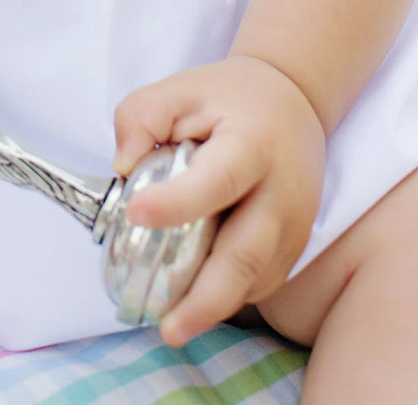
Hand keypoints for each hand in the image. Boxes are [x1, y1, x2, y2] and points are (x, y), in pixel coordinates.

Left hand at [111, 55, 324, 346]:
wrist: (294, 101)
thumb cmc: (228, 98)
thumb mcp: (180, 89)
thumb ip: (141, 117)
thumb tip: (122, 167)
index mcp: (251, 143)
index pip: (218, 178)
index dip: (178, 201)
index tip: (136, 213)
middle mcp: (280, 191)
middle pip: (247, 254)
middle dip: (206, 299)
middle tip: (167, 328)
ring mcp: (294, 224)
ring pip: (255, 279)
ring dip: (215, 308)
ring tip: (173, 326)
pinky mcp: (295, 245)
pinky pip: (261, 281)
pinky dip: (229, 299)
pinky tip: (195, 305)